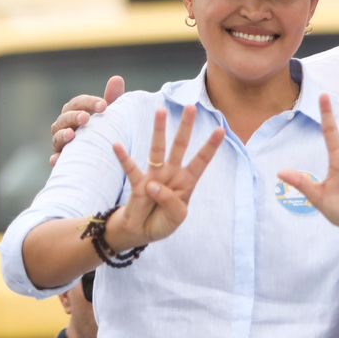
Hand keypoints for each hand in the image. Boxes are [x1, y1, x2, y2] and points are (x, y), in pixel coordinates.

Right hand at [50, 76, 124, 165]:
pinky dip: (55, 158)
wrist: (104, 157)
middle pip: (65, 117)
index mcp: (75, 112)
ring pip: (56, 137)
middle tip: (86, 118)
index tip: (104, 106)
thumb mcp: (110, 116)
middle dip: (74, 116)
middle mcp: (65, 126)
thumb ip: (113, 98)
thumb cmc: (105, 131)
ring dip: (62, 135)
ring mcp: (61, 144)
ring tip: (71, 135)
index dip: (89, 103)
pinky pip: (55, 160)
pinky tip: (57, 159)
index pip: (78, 103)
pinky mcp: (62, 160)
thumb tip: (117, 78)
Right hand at [102, 106, 224, 248]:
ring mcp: (154, 176)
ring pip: (157, 149)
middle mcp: (171, 173)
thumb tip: (152, 184)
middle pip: (180, 146)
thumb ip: (170, 201)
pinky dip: (124, 158)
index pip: (201, 160)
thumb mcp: (177, 217)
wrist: (143, 231)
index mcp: (187, 181)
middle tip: (191, 107)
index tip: (221, 130)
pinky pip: (131, 168)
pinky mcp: (138, 183)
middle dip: (186, 127)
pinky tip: (117, 146)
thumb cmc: (164, 222)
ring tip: (160, 111)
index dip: (210, 146)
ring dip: (159, 130)